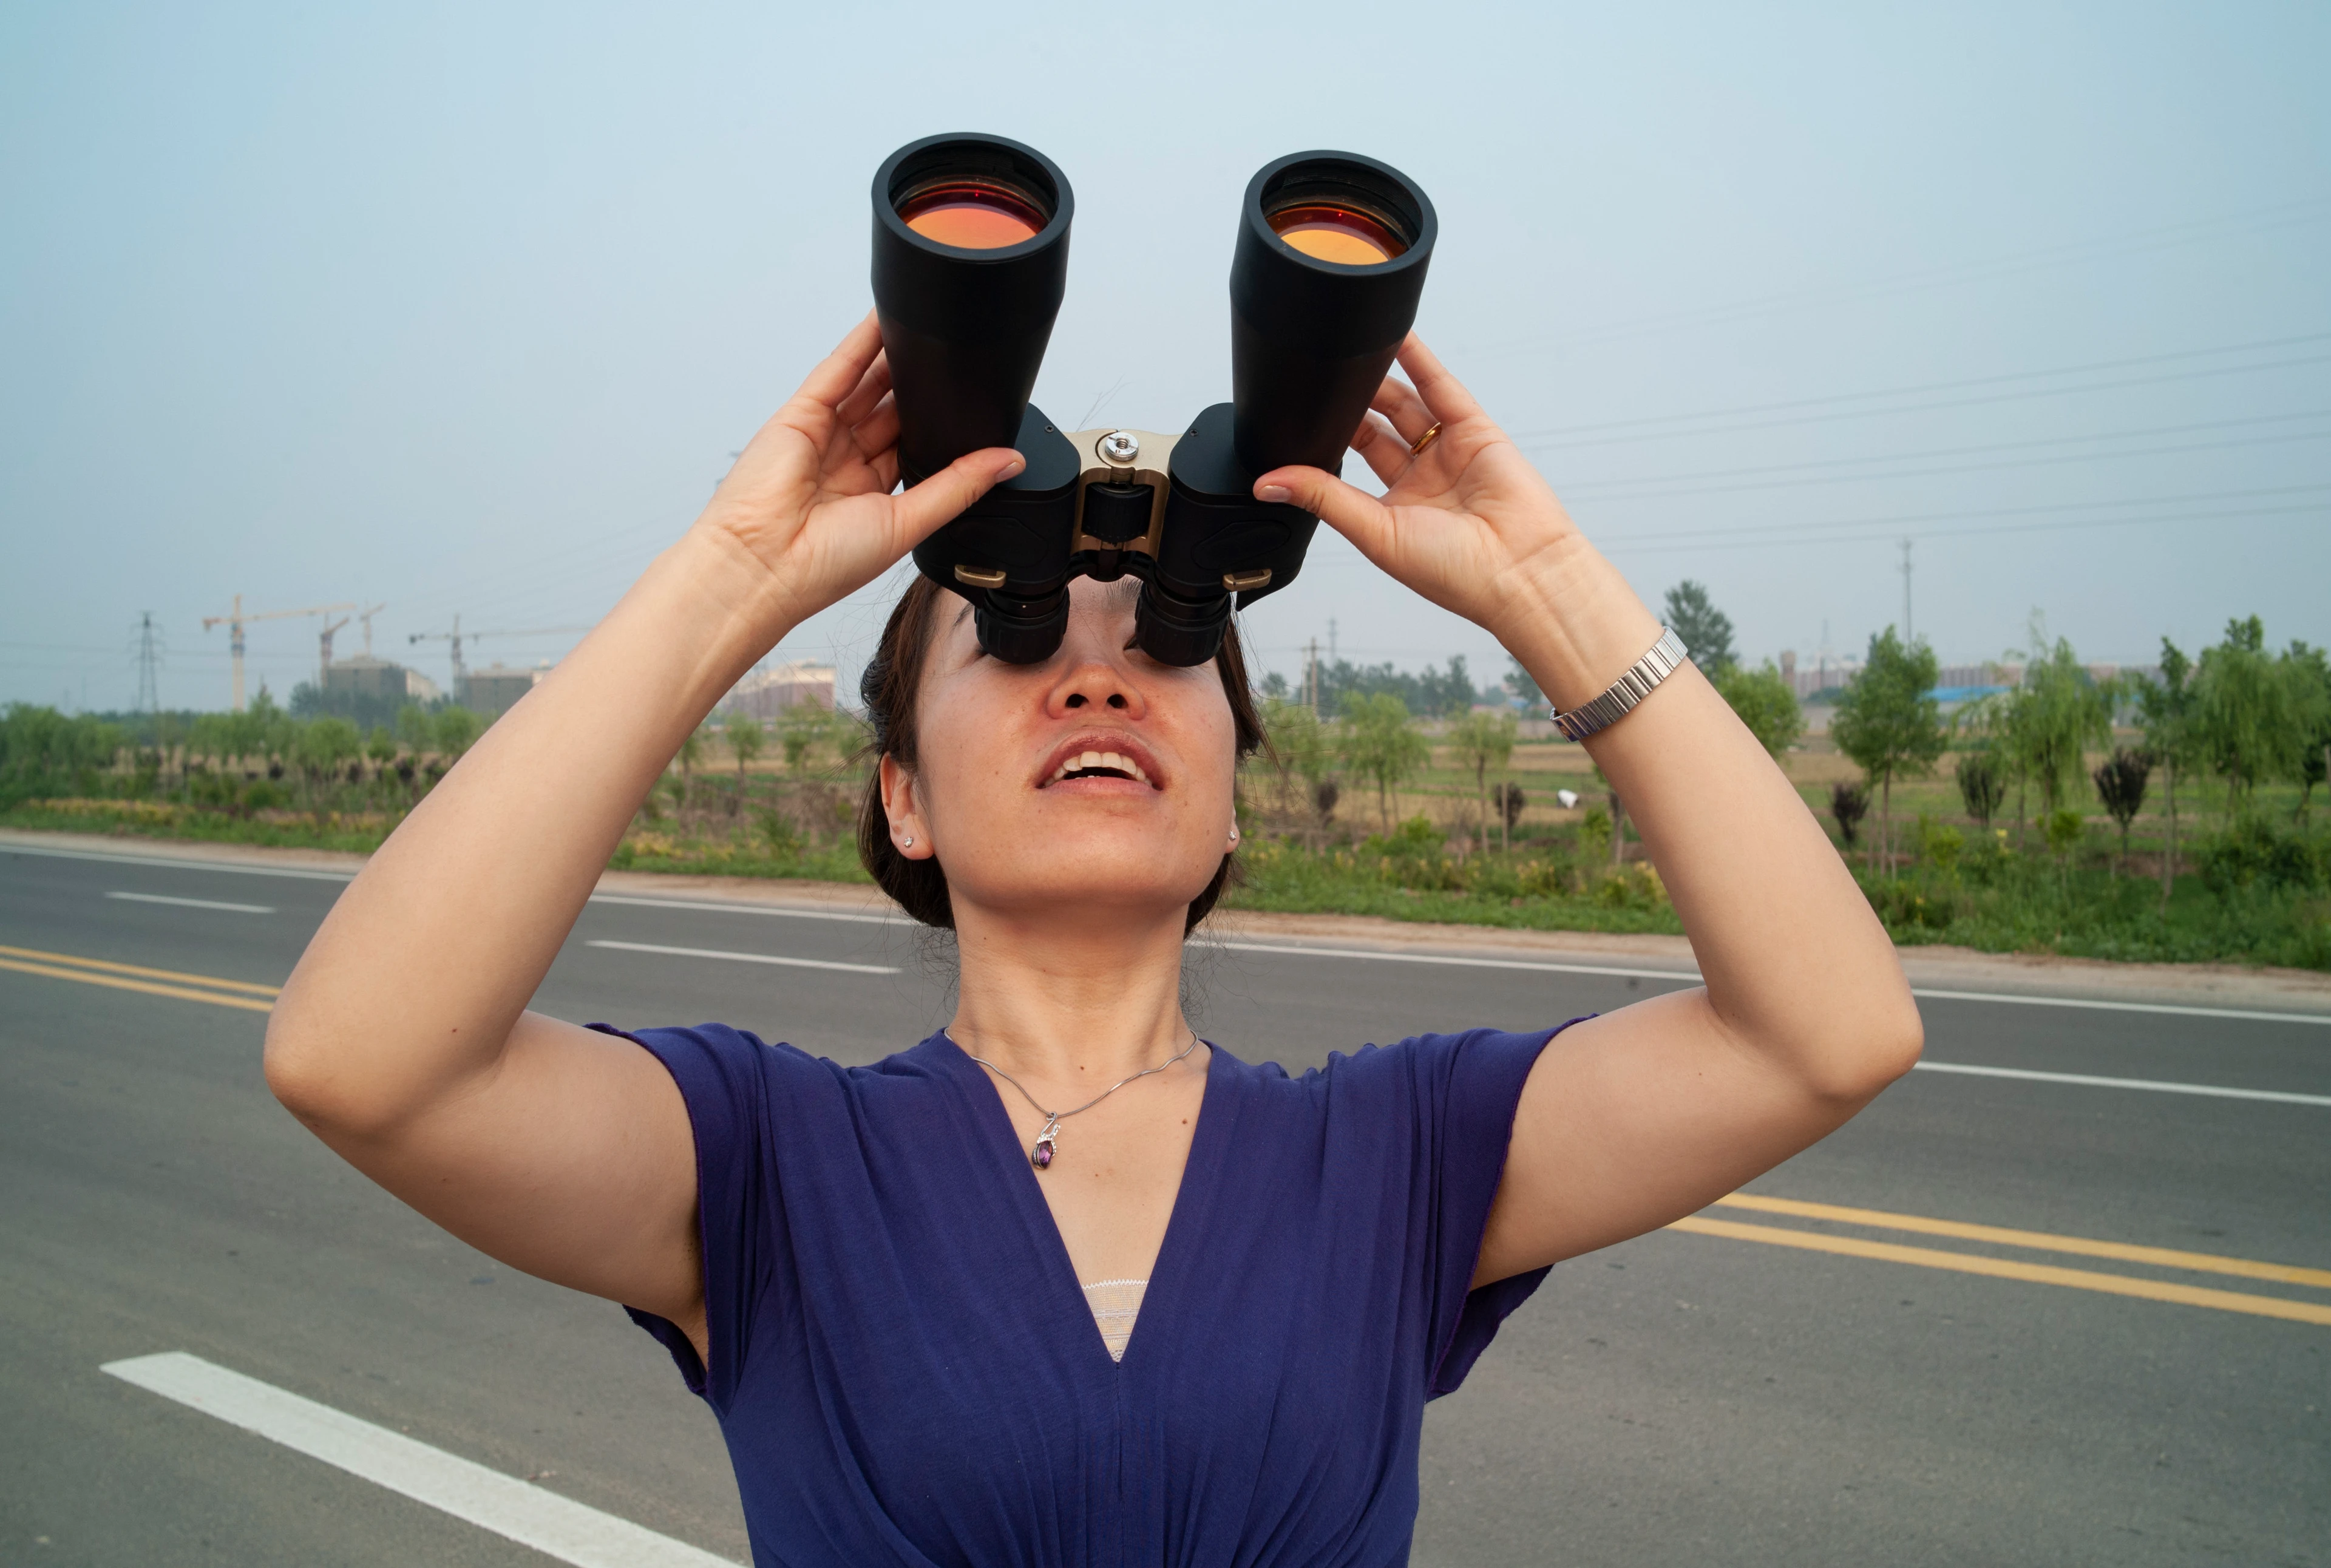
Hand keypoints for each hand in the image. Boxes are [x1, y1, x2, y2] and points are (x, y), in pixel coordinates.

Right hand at [691, 311, 1024, 630]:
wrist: (762, 564)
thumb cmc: (823, 565)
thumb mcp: (908, 523)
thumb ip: (958, 486)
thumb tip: (1008, 462)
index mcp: (872, 497)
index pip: (913, 449)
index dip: (940, 427)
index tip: (972, 406)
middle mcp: (846, 464)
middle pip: (893, 413)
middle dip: (921, 390)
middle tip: (958, 362)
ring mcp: (823, 436)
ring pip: (868, 385)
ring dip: (897, 358)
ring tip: (932, 331)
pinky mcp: (801, 414)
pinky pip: (838, 370)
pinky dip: (862, 344)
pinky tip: (887, 321)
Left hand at [1252, 334, 1587, 645]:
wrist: (1520, 572)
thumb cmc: (1456, 573)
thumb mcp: (1375, 533)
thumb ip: (1324, 498)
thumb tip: (1268, 484)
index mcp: (1394, 510)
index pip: (1351, 464)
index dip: (1326, 439)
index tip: (1296, 418)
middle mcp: (1422, 479)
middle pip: (1377, 428)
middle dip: (1349, 404)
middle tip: (1318, 380)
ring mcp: (1450, 452)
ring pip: (1406, 404)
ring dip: (1377, 377)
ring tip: (1346, 351)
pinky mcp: (1476, 430)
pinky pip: (1441, 388)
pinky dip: (1417, 361)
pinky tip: (1394, 337)